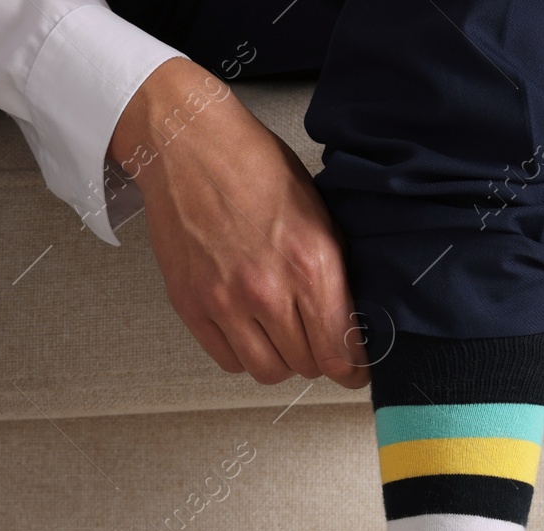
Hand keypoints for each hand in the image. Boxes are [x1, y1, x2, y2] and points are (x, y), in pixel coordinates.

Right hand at [110, 59, 366, 387]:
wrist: (188, 146)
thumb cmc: (253, 167)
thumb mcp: (318, 211)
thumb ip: (334, 269)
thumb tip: (350, 318)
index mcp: (310, 262)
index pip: (340, 350)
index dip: (352, 368)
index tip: (354, 369)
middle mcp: (267, 289)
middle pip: (306, 365)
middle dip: (317, 358)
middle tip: (315, 340)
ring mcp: (224, 301)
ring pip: (266, 371)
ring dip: (280, 360)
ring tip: (280, 335)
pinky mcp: (191, 305)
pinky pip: (226, 359)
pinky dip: (242, 353)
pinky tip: (247, 328)